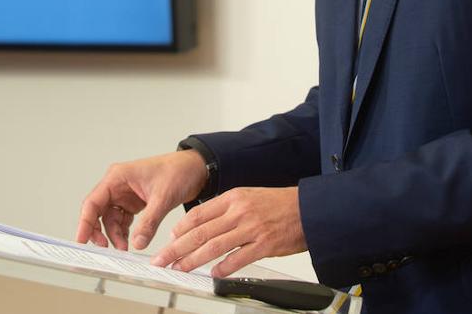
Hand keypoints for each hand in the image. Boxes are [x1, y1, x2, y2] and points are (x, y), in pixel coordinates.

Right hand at [76, 150, 209, 250]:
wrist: (195, 169)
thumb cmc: (178, 171)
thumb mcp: (162, 197)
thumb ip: (149, 221)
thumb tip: (137, 242)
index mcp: (118, 177)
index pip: (93, 201)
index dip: (85, 222)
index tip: (81, 239)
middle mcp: (117, 185)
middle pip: (98, 212)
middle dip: (99, 231)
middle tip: (105, 248)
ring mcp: (124, 194)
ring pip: (110, 219)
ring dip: (114, 234)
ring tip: (124, 247)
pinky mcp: (134, 202)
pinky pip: (122, 220)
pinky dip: (124, 232)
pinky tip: (131, 241)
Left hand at [151, 187, 305, 276]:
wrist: (309, 209)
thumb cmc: (278, 204)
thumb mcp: (248, 198)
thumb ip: (226, 210)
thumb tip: (203, 226)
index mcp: (233, 198)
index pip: (198, 214)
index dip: (180, 229)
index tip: (169, 241)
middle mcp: (239, 212)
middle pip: (200, 232)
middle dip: (177, 248)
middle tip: (163, 260)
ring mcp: (251, 228)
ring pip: (214, 246)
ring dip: (193, 260)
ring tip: (180, 269)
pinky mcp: (264, 244)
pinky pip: (239, 258)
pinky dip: (224, 268)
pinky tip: (213, 274)